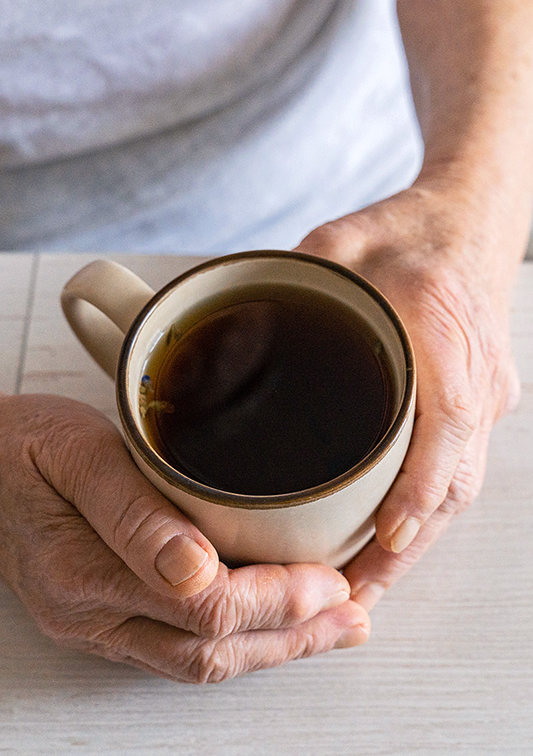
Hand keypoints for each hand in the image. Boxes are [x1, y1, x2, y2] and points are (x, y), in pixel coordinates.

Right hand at [0, 394, 368, 681]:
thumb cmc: (26, 447)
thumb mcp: (77, 454)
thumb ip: (130, 512)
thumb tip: (194, 568)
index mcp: (83, 572)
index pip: (202, 608)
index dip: (276, 600)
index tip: (329, 580)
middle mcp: (90, 615)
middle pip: (209, 649)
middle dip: (291, 637)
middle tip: (350, 615)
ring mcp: (95, 625)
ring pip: (198, 660)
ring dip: (272, 649)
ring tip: (331, 630)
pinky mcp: (104, 619)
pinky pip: (179, 648)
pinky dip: (237, 641)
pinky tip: (271, 626)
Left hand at [296, 178, 521, 608]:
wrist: (471, 215)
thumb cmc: (409, 227)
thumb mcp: (339, 242)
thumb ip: (289, 285)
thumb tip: (226, 335)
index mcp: (442, 328)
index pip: (448, 423)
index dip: (419, 490)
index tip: (386, 540)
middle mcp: (478, 372)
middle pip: (457, 479)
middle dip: (408, 546)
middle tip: (352, 592)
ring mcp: (488, 391)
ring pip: (461, 485)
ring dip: (418, 539)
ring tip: (365, 583)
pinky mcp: (483, 402)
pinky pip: (460, 467)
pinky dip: (426, 510)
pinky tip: (394, 535)